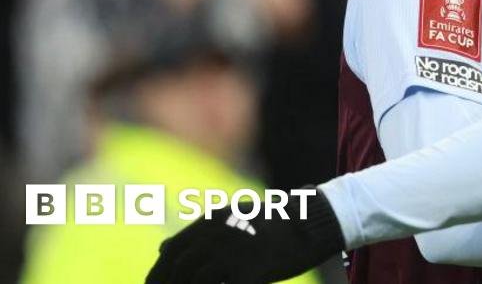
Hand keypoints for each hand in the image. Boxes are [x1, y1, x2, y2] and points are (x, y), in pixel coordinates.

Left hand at [145, 189, 343, 282]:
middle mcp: (218, 235)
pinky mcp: (250, 272)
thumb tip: (162, 248)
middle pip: (179, 271)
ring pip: (196, 282)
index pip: (172, 252)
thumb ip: (196, 233)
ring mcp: (233, 253)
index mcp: (211, 221)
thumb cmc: (270, 225)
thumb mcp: (230, 219)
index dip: (157, 274)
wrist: (311, 224)